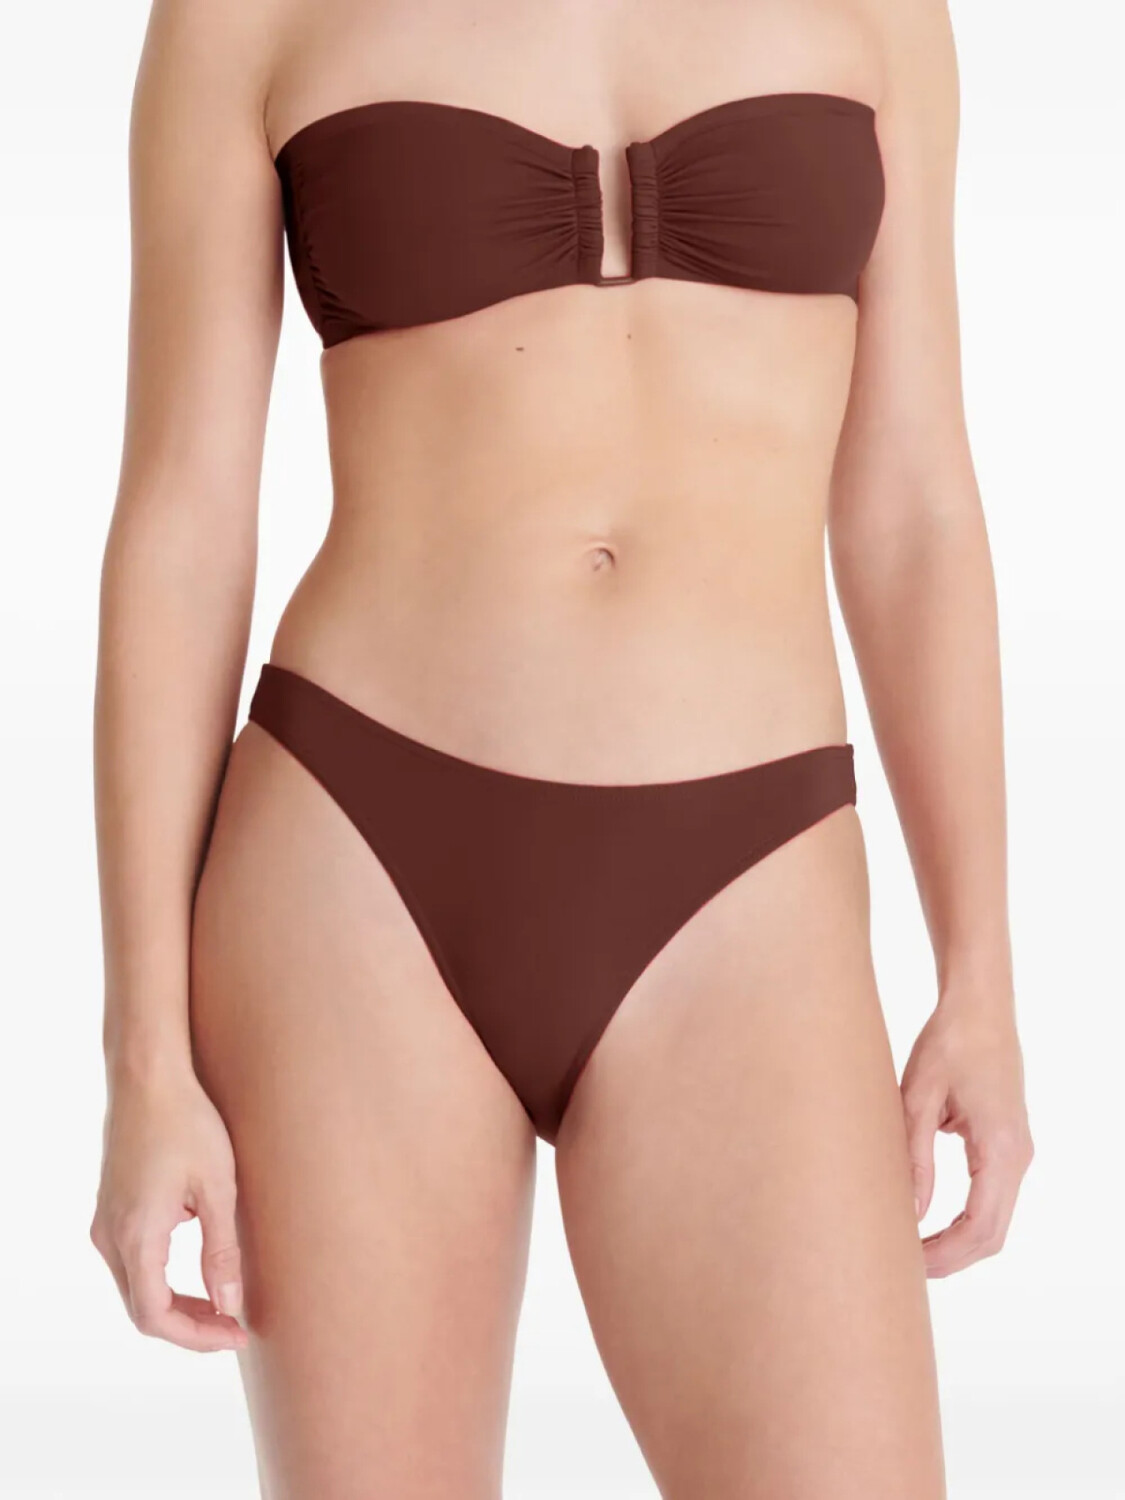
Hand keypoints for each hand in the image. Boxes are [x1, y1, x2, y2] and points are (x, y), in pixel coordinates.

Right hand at [90, 1062, 247, 1350]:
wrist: (148, 1076)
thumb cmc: (188, 1123)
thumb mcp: (217, 1187)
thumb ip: (222, 1250)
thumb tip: (229, 1305)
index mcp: (136, 1236)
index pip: (156, 1316)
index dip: (196, 1336)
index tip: (235, 1334)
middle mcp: (110, 1236)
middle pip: (143, 1308)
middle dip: (190, 1324)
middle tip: (235, 1325)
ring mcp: (105, 1222)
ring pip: (135, 1287)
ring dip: (176, 1303)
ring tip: (223, 1305)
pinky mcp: (111, 1209)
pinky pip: (132, 1263)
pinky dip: (163, 1279)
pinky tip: (199, 1269)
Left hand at [900, 994, 1033, 1276]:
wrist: (980, 1007)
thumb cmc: (947, 1044)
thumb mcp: (917, 1097)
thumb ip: (914, 1156)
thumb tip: (911, 1213)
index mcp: (1000, 1148)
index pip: (979, 1227)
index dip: (944, 1255)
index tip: (906, 1264)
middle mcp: (1017, 1156)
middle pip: (992, 1235)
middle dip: (950, 1259)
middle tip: (903, 1268)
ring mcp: (1016, 1152)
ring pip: (994, 1221)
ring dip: (958, 1244)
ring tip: (910, 1251)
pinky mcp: (1006, 1145)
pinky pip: (992, 1199)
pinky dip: (965, 1222)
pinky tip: (927, 1223)